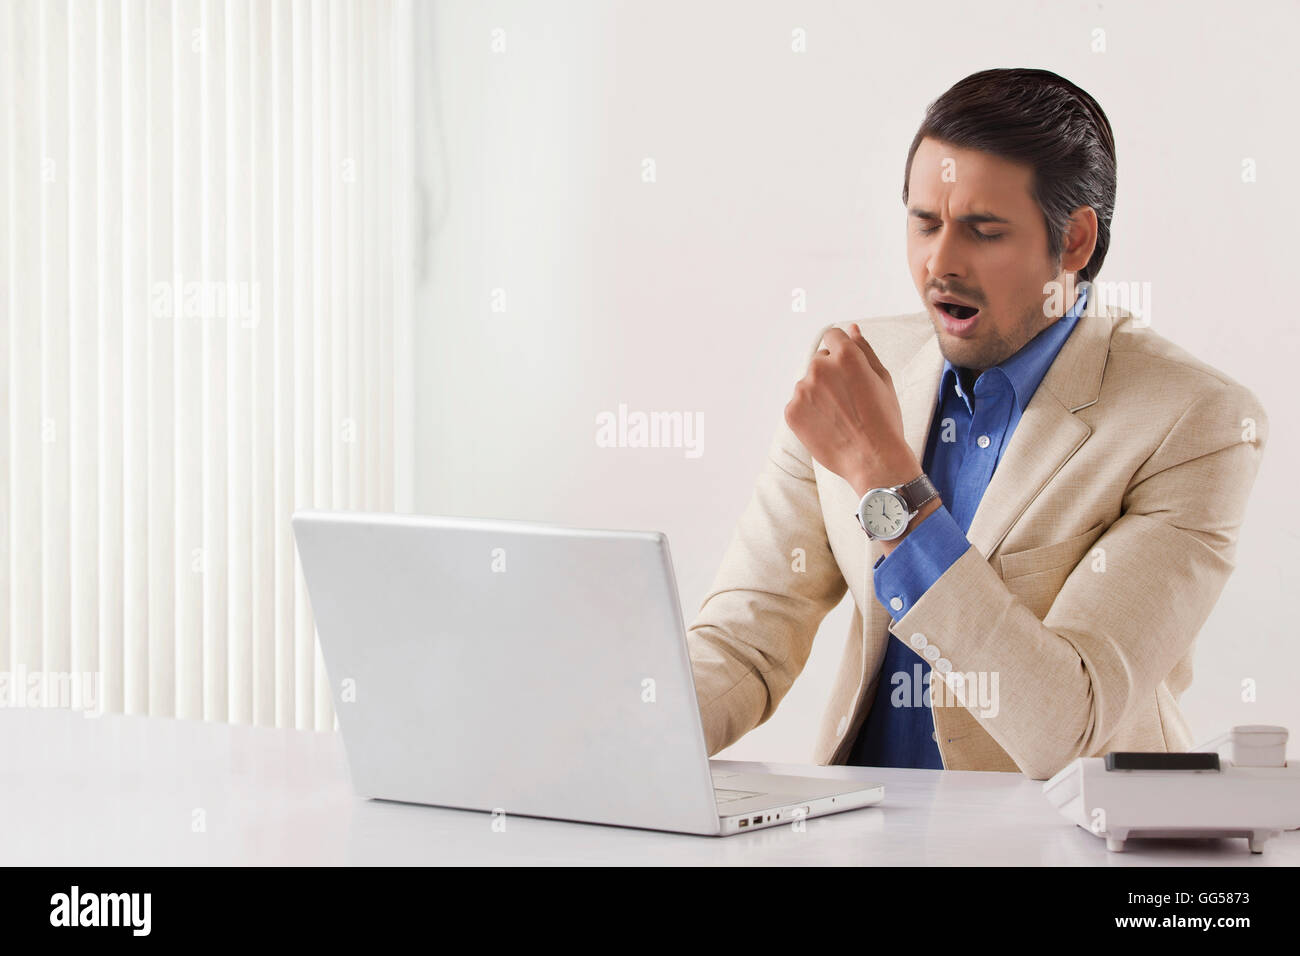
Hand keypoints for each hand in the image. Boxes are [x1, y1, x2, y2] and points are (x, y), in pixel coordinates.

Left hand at [784, 323, 919, 496]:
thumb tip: (852, 329)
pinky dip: (809, 413)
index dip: (842, 352)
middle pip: (820, 361)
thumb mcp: (883, 379)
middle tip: (850, 401)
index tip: (849, 371)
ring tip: (840, 417)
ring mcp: (802, 390)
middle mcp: (820, 368)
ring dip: (819, 394)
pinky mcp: (791, 411)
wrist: (873, 460)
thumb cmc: (884, 420)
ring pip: (809, 384)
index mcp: (845, 356)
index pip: (833, 336)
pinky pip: (798, 404)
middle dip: (831, 374)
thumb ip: (864, 349)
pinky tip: (828, 426)